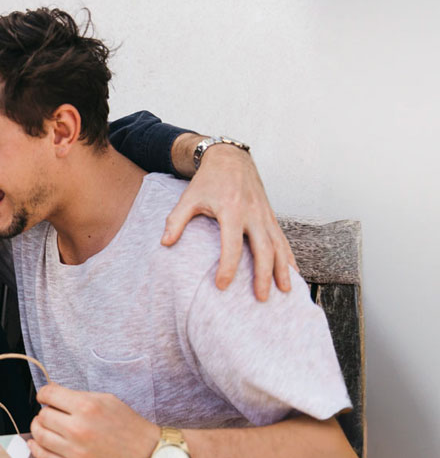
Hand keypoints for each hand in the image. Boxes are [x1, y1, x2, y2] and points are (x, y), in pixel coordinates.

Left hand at [27, 384, 158, 457]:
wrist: (146, 455)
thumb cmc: (128, 427)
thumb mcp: (106, 400)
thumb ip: (77, 395)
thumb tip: (51, 392)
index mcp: (87, 408)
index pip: (49, 394)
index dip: (44, 393)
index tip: (45, 396)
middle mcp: (78, 429)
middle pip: (43, 415)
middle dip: (45, 411)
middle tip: (52, 412)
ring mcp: (75, 452)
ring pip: (39, 435)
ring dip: (39, 428)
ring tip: (45, 426)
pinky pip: (44, 457)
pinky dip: (37, 448)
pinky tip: (38, 443)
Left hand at [161, 145, 297, 300]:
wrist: (230, 159)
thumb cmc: (207, 181)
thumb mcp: (188, 198)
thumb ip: (176, 221)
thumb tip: (164, 243)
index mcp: (232, 210)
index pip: (231, 245)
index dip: (227, 267)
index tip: (221, 286)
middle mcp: (253, 214)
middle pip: (263, 249)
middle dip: (263, 275)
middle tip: (260, 299)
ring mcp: (265, 215)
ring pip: (279, 246)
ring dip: (283, 270)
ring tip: (285, 291)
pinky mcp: (271, 216)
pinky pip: (283, 239)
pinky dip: (289, 256)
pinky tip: (293, 272)